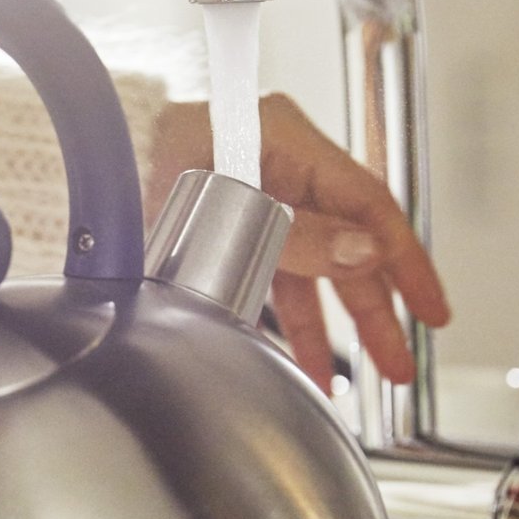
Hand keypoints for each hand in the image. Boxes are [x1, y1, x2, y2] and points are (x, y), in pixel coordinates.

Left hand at [147, 94, 450, 386]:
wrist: (88, 158)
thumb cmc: (140, 154)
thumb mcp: (229, 197)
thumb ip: (297, 233)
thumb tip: (365, 254)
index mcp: (289, 140)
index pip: (372, 204)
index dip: (407, 260)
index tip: (430, 307)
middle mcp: (280, 164)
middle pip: (348, 243)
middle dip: (374, 310)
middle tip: (398, 362)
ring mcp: (258, 194)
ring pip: (314, 267)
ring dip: (333, 325)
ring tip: (354, 378)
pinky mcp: (232, 220)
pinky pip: (276, 273)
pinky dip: (290, 317)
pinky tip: (304, 358)